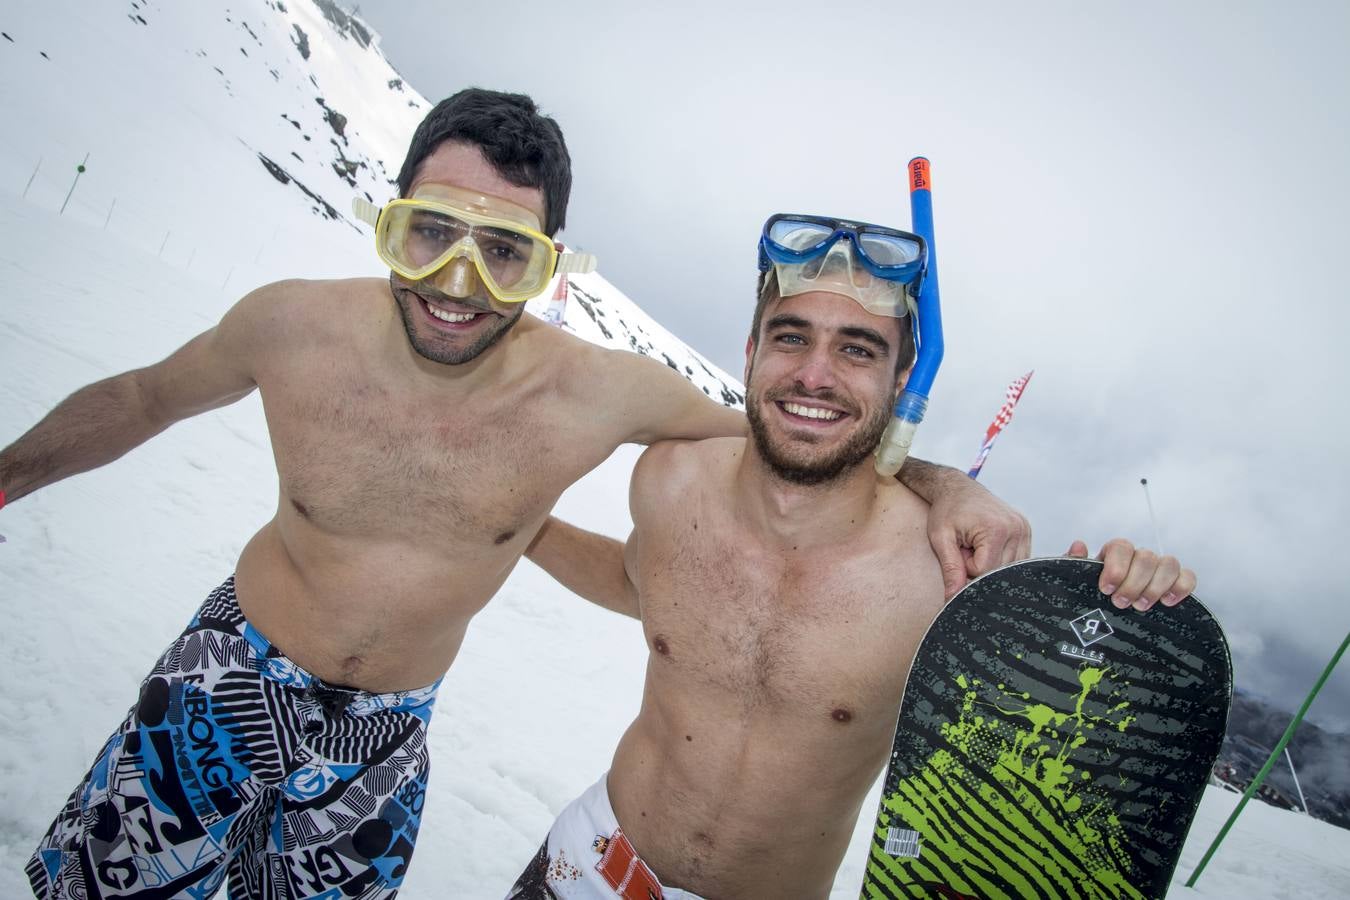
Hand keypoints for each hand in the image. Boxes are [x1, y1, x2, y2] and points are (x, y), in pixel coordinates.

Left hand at [928, 480, 1031, 598]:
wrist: (957, 488)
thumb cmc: (947, 510)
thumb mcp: (941, 538)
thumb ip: (950, 569)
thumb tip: (953, 598)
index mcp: (997, 529)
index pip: (983, 571)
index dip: (966, 566)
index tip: (960, 548)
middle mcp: (1017, 529)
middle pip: (998, 572)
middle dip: (979, 566)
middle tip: (968, 544)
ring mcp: (1025, 530)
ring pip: (1008, 570)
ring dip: (990, 563)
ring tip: (978, 543)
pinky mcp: (1027, 532)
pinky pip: (1015, 561)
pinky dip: (999, 558)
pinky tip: (989, 544)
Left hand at [1066, 538, 1194, 610]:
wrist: (1102, 629)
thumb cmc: (1089, 604)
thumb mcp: (1077, 586)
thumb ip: (1074, 566)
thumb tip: (1078, 546)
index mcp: (1114, 556)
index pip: (1121, 546)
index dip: (1116, 566)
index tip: (1106, 589)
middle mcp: (1138, 560)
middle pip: (1146, 557)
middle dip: (1134, 582)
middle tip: (1121, 603)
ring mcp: (1159, 572)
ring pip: (1168, 564)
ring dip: (1156, 586)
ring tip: (1141, 606)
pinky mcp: (1176, 585)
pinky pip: (1188, 576)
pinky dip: (1182, 586)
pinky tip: (1168, 602)